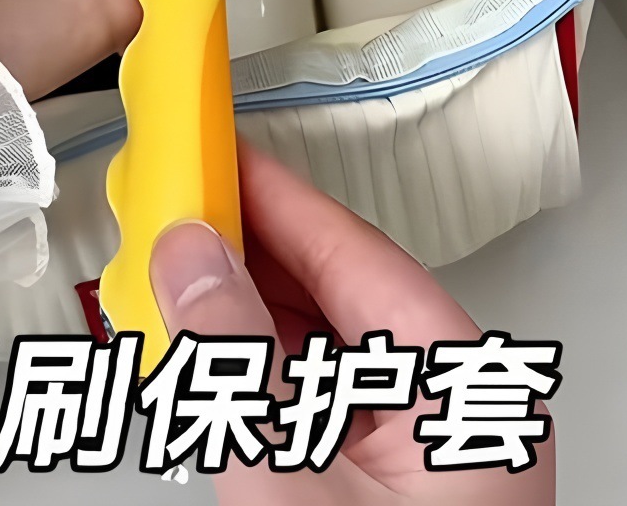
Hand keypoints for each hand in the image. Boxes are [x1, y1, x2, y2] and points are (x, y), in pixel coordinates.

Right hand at [151, 146, 555, 503]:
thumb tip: (191, 256)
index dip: (275, 197)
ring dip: (233, 310)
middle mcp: (444, 412)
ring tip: (166, 270)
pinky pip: (302, 400)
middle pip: (332, 293)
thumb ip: (237, 362)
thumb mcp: (293, 486)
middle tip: (174, 208)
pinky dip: (241, 372)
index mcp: (459, 391)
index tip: (217, 155)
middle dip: (243, 250)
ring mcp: (407, 454)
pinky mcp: (368, 488)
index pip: (353, 255)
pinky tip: (191, 353)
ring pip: (311, 346)